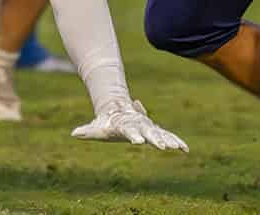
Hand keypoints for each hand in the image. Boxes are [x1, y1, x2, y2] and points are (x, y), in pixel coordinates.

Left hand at [72, 99, 187, 151]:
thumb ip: (87, 131)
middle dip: (155, 140)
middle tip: (163, 147)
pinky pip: (167, 136)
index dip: (133, 136)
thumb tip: (73, 134)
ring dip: (169, 140)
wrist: (117, 109)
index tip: (137, 142)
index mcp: (124, 125)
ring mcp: (147, 127)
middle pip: (148, 133)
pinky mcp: (154, 131)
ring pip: (160, 134)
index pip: (129, 131)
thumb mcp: (96, 128)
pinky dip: (176, 141)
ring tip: (179, 148)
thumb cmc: (106, 123)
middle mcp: (138, 125)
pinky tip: (186, 149)